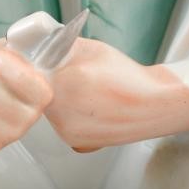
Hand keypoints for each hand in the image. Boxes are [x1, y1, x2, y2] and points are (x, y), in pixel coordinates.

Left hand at [45, 38, 188, 150]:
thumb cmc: (128, 76)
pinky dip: (70, 114)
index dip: (42, 62)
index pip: (34, 69)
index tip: (47, 60)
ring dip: (60, 98)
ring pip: (51, 108)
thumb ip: (62, 47)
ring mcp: (68, 131)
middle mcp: (62, 111)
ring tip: (86, 91)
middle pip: (41, 90)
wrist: (153, 105)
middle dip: (52, 80)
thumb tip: (41, 45)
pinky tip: (90, 107)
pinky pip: (63, 122)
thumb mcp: (93, 49)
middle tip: (73, 74)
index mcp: (66, 81)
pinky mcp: (76, 143)